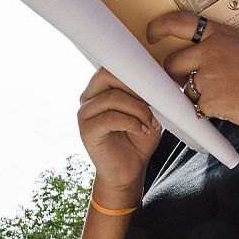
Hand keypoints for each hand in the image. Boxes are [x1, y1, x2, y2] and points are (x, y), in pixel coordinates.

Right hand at [78, 69, 161, 198]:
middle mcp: (88, 98)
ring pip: (113, 98)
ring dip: (138, 109)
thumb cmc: (137, 140)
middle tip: (152, 105)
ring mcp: (84, 114)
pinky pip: (110, 118)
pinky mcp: (86, 131)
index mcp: (100, 89)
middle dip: (136, 89)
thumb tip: (149, 75)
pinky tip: (141, 131)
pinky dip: (131, 122)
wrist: (130, 171)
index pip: (112, 67)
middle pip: (108, 76)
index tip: (154, 86)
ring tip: (150, 124)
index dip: (135, 72)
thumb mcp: (146, 111)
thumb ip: (142, 93)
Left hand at [149, 12, 238, 134]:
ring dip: (196, 95)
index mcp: (221, 34)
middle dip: (173, 74)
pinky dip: (210, 110)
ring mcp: (209, 78)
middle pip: (171, 62)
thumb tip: (203, 51)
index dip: (159, 27)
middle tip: (185, 80)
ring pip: (184, 89)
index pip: (180, 22)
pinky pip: (198, 107)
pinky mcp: (211, 102)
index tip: (151, 35)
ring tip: (226, 95)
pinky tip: (232, 106)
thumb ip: (224, 44)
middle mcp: (211, 52)